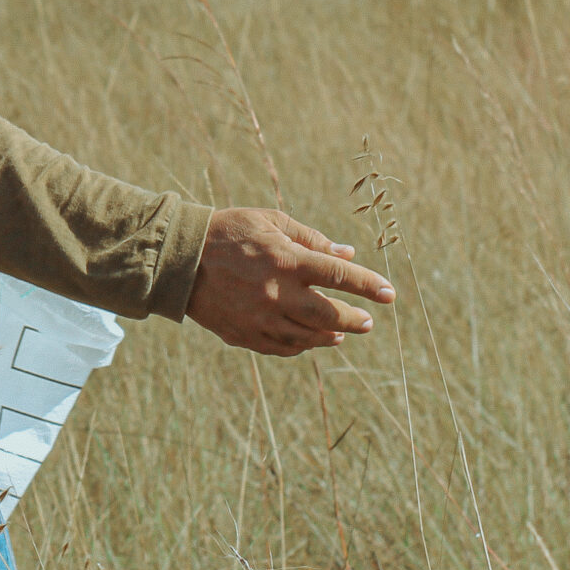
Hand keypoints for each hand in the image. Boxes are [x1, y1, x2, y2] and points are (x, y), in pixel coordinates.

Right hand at [184, 207, 395, 357]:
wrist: (180, 257)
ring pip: (308, 338)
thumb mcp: (270, 221)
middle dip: (355, 320)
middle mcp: (277, 293)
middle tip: (367, 322)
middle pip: (330, 316)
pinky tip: (311, 340)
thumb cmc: (229, 232)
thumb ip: (311, 238)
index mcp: (286, 261)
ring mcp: (261, 318)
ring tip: (342, 333)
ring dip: (331, 336)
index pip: (339, 277)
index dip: (368, 286)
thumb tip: (347, 254)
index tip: (389, 295)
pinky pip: (283, 348)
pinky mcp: (244, 335)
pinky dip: (302, 346)